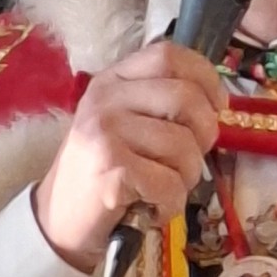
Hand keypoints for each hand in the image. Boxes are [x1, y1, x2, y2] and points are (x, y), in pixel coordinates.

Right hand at [34, 43, 222, 271]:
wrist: (60, 219)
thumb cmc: (102, 171)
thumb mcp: (125, 123)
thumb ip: (161, 104)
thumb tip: (216, 107)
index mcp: (112, 81)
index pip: (169, 56)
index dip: (205, 79)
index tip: (216, 107)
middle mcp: (106, 100)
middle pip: (185, 98)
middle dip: (204, 135)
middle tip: (188, 160)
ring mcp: (105, 133)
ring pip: (183, 147)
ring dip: (185, 178)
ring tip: (161, 188)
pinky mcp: (111, 172)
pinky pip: (170, 185)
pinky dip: (170, 204)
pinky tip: (150, 207)